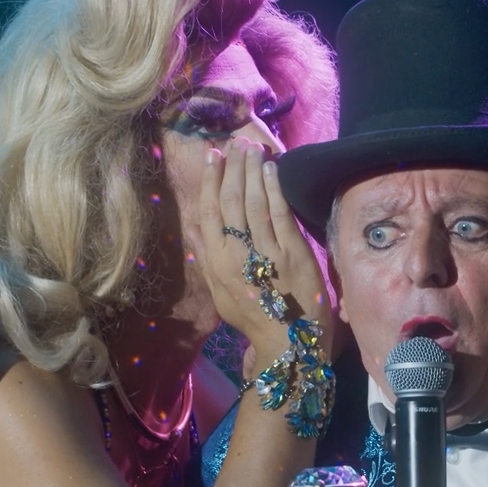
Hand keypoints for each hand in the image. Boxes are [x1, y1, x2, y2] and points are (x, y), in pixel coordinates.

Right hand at [193, 138, 334, 357]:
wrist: (287, 343)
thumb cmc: (254, 318)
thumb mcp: (220, 293)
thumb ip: (207, 260)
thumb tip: (196, 229)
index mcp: (215, 264)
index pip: (209, 213)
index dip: (210, 181)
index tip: (213, 157)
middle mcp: (236, 255)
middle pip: (231, 201)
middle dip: (233, 168)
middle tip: (235, 143)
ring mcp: (265, 253)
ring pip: (254, 202)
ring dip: (252, 170)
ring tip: (252, 147)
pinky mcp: (292, 253)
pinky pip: (279, 213)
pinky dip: (274, 188)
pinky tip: (271, 169)